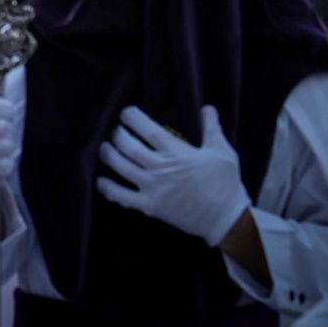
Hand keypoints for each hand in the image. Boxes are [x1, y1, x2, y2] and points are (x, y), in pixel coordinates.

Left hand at [95, 106, 250, 245]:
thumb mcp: (223, 152)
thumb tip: (207, 107)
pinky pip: (122, 197)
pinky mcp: (150, 206)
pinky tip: (102, 181)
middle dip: (118, 135)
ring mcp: (153, 188)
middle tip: (117, 131)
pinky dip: (109, 188)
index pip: (148, 130)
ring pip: (121, 167)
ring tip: (105, 148)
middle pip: (129, 146)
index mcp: (177, 152)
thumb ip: (212, 128)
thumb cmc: (226, 184)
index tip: (126, 113)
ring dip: (109, 155)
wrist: (225, 219)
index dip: (133, 118)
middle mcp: (161, 168)